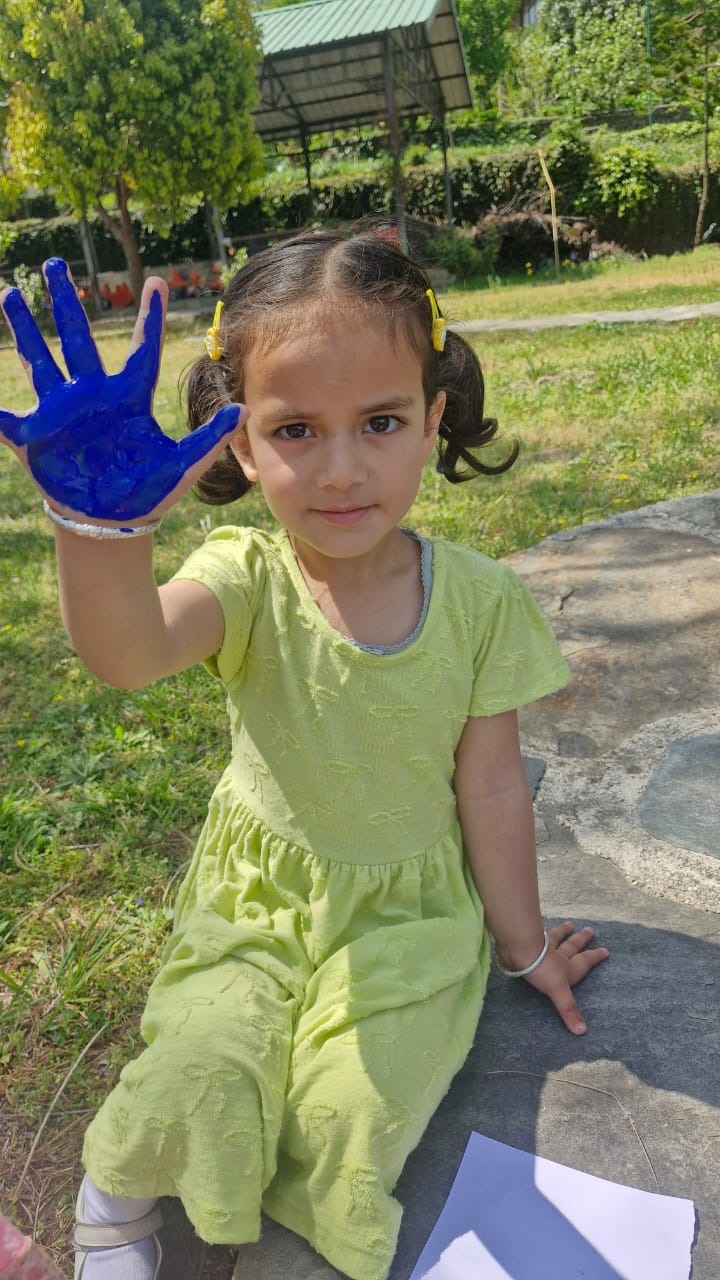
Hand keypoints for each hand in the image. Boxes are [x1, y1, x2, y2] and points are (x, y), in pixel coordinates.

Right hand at [0, 258, 241, 521]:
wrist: (113, 521)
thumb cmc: (149, 491)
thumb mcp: (182, 466)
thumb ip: (208, 439)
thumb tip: (243, 411)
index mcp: (128, 398)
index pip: (141, 350)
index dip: (150, 318)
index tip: (157, 281)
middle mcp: (92, 395)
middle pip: (76, 338)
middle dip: (65, 302)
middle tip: (55, 263)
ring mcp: (61, 412)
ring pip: (38, 360)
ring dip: (24, 328)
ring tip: (9, 292)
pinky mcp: (36, 436)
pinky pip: (5, 418)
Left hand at [500, 922, 608, 1035]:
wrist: (519, 949)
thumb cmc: (542, 970)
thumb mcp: (558, 992)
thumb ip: (569, 1009)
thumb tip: (582, 1031)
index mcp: (568, 968)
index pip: (585, 962)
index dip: (595, 957)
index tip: (606, 951)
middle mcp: (558, 956)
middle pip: (573, 946)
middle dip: (582, 939)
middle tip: (590, 930)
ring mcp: (543, 947)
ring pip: (556, 938)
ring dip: (563, 931)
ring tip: (569, 924)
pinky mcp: (528, 943)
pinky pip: (538, 935)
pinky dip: (540, 931)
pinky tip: (539, 926)